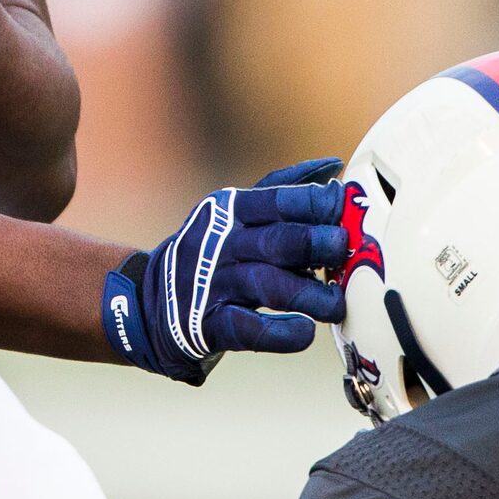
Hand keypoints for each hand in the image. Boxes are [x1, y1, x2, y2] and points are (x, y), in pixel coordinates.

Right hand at [103, 160, 348, 383]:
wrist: (150, 301)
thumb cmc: (211, 252)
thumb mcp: (234, 211)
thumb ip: (282, 187)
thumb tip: (334, 165)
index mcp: (230, 209)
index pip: (280, 199)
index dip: (319, 205)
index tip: (346, 212)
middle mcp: (221, 243)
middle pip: (281, 241)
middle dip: (322, 245)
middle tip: (347, 254)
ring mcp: (213, 284)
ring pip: (271, 286)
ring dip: (312, 295)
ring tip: (336, 304)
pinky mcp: (208, 325)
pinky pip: (251, 330)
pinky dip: (282, 333)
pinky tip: (304, 332)